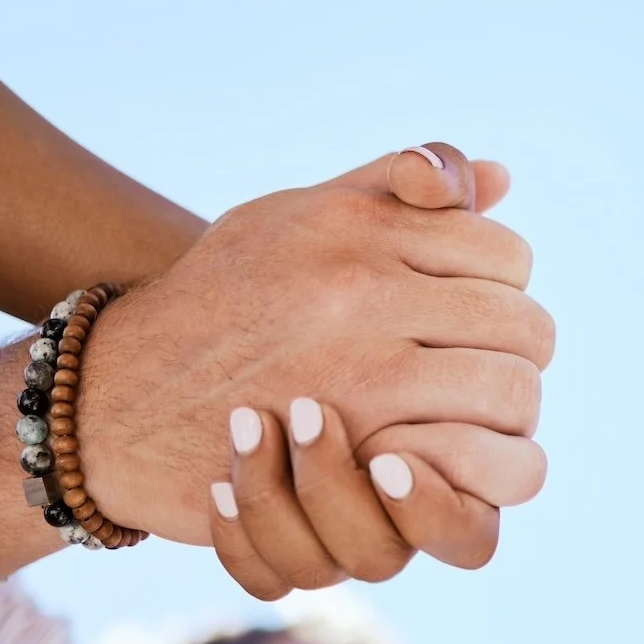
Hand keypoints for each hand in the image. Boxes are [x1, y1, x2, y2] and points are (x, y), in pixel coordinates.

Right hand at [74, 144, 553, 554]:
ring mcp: (362, 377)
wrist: (118, 397)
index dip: (503, 287)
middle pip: (524, 328)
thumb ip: (394, 186)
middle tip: (485, 369)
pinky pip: (471, 460)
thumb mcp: (295, 215)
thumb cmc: (221, 295)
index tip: (473, 310)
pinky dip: (478, 466)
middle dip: (516, 352)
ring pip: (513, 395)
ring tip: (476, 416)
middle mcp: (364, 294)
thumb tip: (498, 177)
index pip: (505, 256)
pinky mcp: (353, 453)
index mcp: (358, 229)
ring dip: (507, 413)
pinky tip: (450, 458)